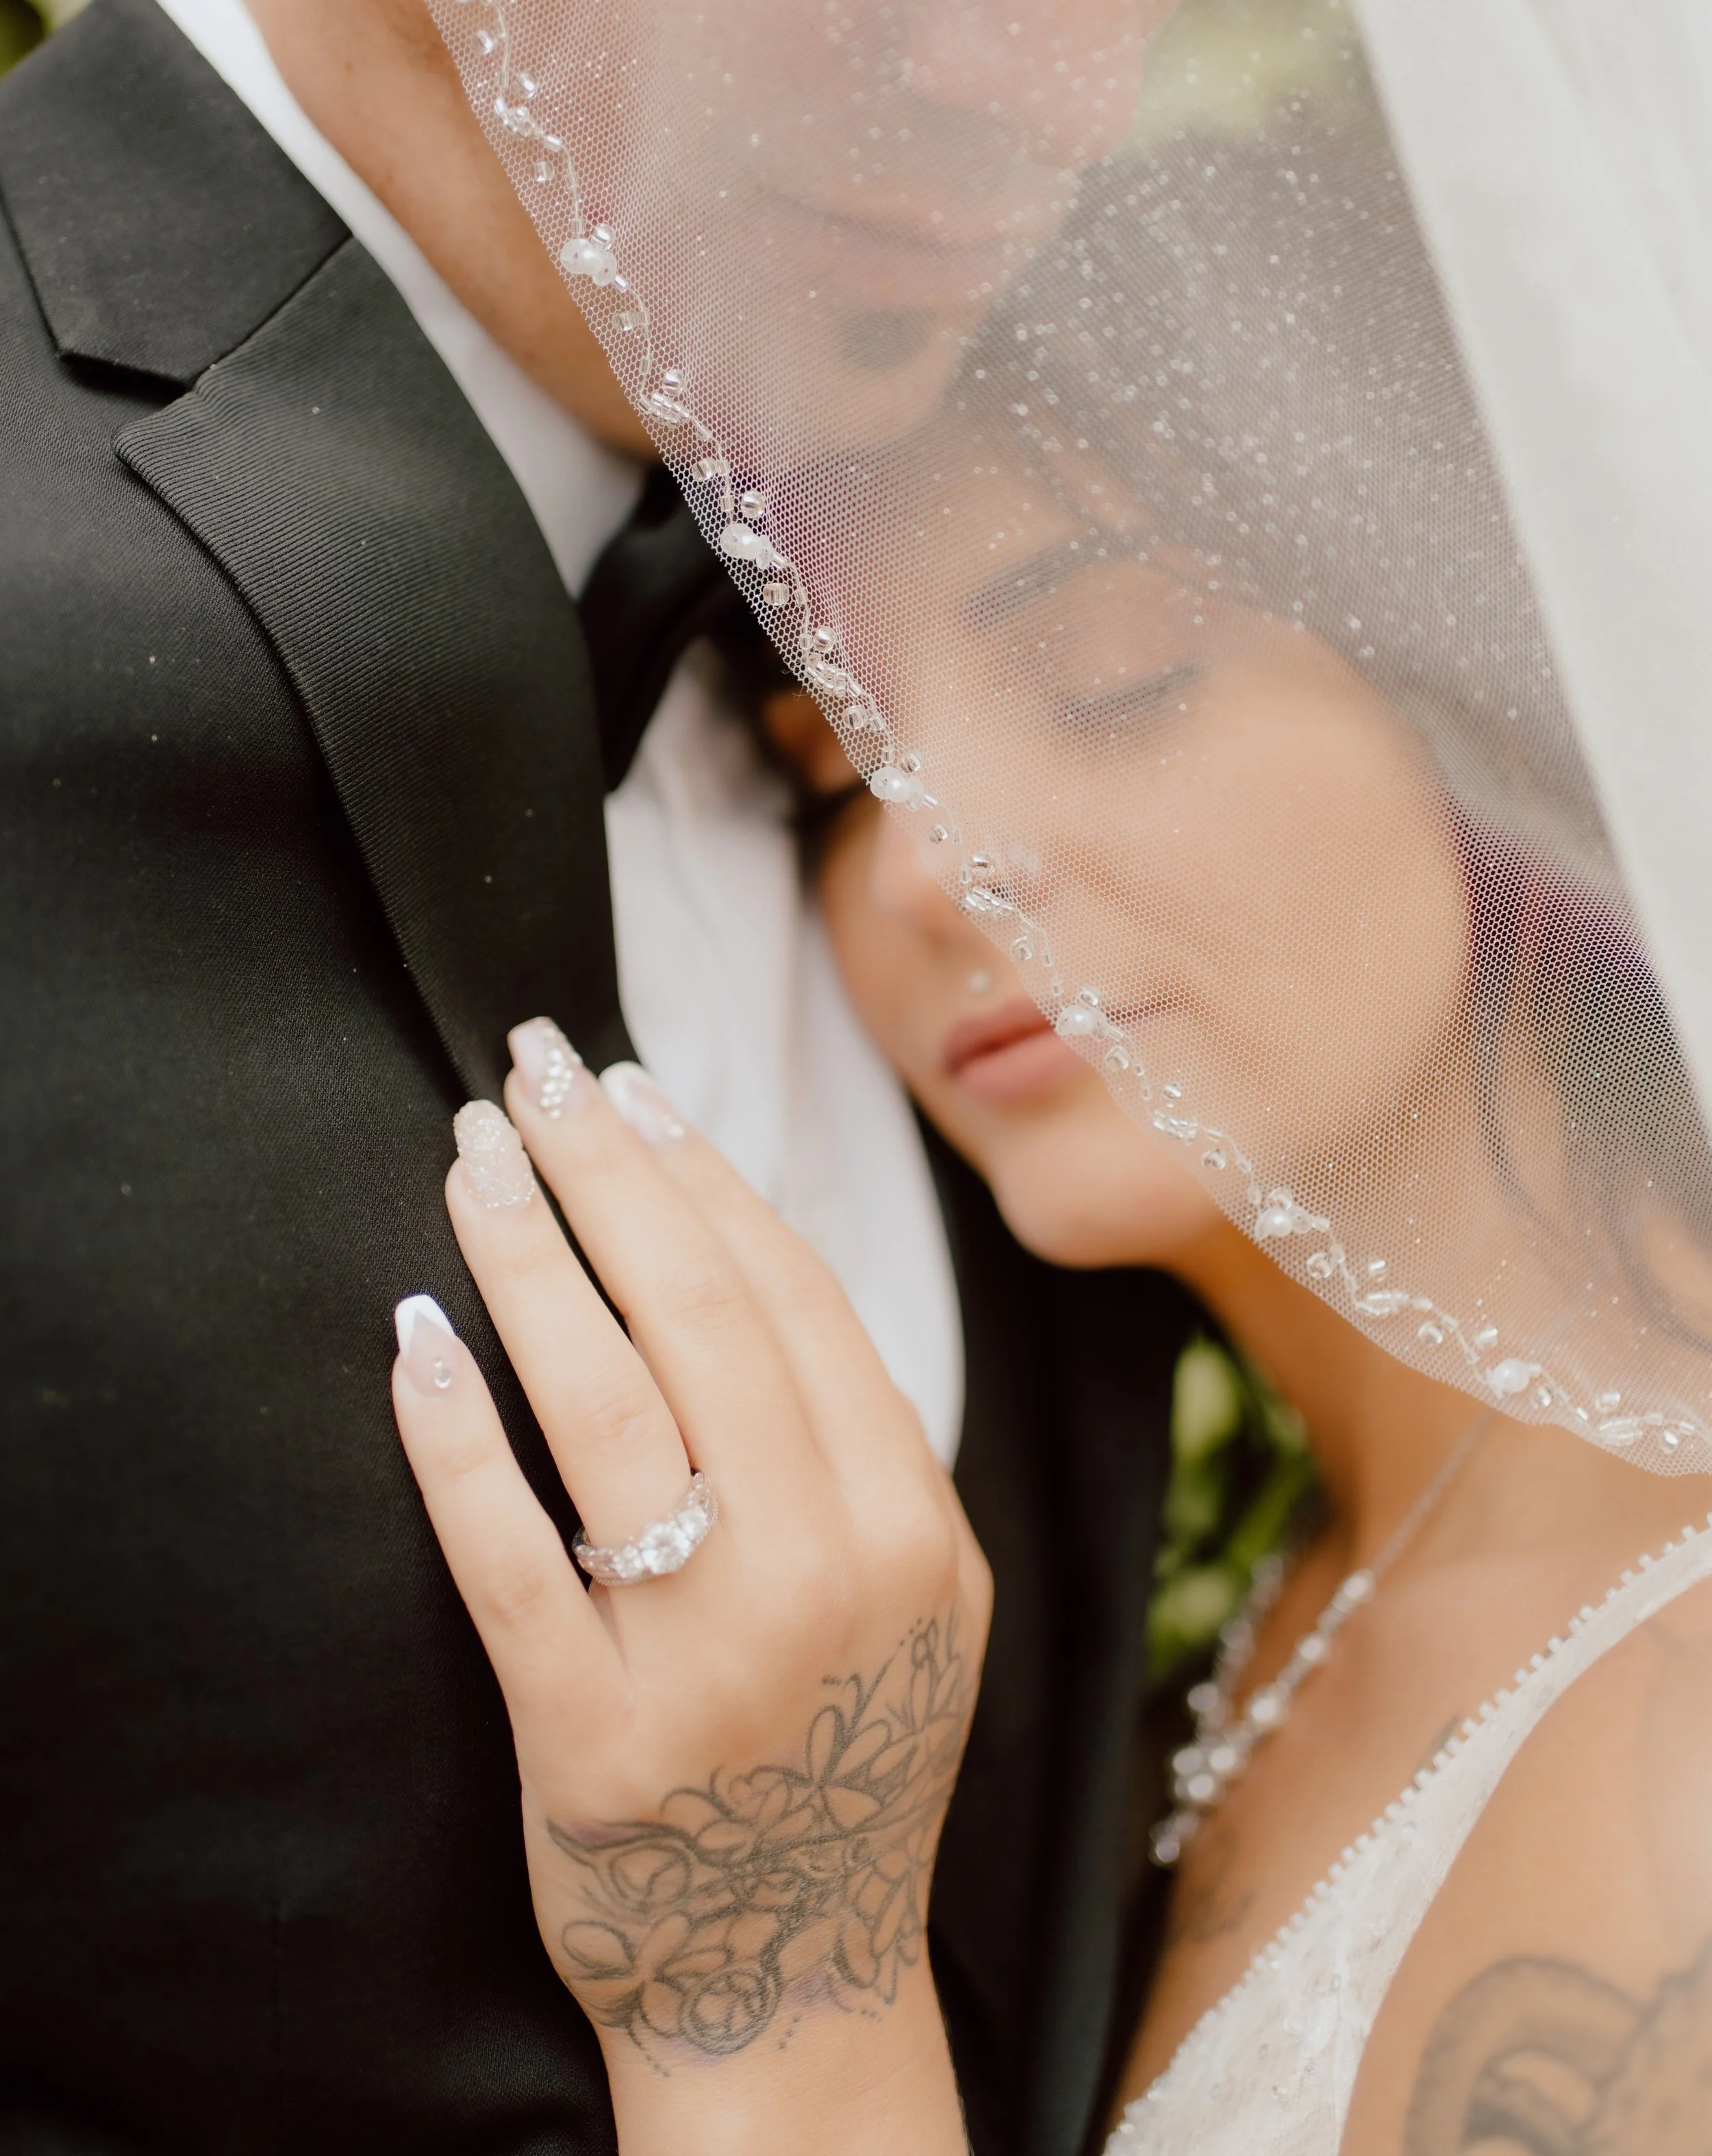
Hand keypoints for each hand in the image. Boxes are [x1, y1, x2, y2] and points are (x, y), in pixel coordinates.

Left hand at [390, 1020, 988, 2153]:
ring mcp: (709, 1658)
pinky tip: (413, 1337)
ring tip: (472, 1160)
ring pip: (603, 1403)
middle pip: (698, 1318)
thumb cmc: (838, 1754)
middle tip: (532, 1073)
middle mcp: (825, 1575)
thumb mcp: (915, 1592)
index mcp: (912, 1525)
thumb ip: (851, 1437)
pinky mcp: (590, 1737)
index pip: (796, 1298)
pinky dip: (453, 1437)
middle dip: (604, 1173)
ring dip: (526, 1257)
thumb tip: (731, 1238)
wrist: (793, 1983)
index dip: (706, 1177)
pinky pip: (507, 1555)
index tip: (633, 1091)